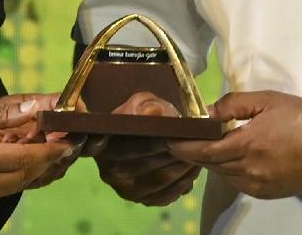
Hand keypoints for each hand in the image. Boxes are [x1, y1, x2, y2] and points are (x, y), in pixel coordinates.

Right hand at [0, 100, 75, 205]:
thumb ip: (0, 114)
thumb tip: (36, 110)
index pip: (23, 160)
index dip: (50, 152)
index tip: (70, 140)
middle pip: (24, 177)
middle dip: (50, 162)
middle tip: (70, 145)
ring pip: (17, 187)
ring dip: (39, 171)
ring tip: (57, 154)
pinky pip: (4, 190)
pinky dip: (21, 177)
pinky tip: (33, 164)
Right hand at [92, 91, 200, 205]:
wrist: (141, 133)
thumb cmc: (140, 114)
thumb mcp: (141, 102)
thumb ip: (146, 105)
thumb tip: (154, 112)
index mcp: (104, 148)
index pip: (133, 148)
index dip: (156, 142)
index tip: (177, 134)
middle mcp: (111, 174)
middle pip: (149, 166)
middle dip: (175, 153)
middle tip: (196, 142)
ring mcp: (128, 191)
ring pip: (162, 181)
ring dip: (183, 167)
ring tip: (198, 152)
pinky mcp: (145, 200)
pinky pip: (169, 194)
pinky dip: (184, 181)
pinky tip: (192, 167)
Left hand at [167, 90, 301, 199]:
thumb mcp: (267, 100)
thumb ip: (234, 104)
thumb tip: (208, 112)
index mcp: (248, 145)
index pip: (204, 151)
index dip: (183, 147)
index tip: (168, 140)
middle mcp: (250, 170)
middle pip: (211, 165)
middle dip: (195, 153)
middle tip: (183, 140)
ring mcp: (260, 186)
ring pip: (224, 175)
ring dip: (213, 162)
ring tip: (208, 146)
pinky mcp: (268, 193)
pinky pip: (239, 183)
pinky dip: (230, 171)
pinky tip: (233, 157)